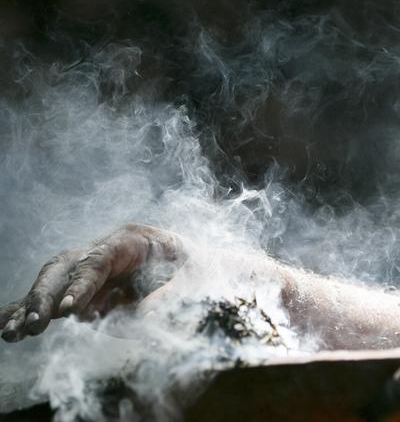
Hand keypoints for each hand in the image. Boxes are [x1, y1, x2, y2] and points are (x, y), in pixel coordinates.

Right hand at [0, 223, 184, 341]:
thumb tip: (133, 315)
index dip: (80, 285)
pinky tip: (8, 326)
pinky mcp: (91, 284)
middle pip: (66, 265)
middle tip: (35, 325)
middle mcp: (107, 249)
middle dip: (46, 295)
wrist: (205, 268)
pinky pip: (57, 294)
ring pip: (54, 278)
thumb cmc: (200, 270)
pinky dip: (33, 308)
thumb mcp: (194, 281)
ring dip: (32, 305)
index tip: (66, 310)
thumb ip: (167, 296)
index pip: (98, 261)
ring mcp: (95, 264)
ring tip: (13, 333)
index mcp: (132, 240)